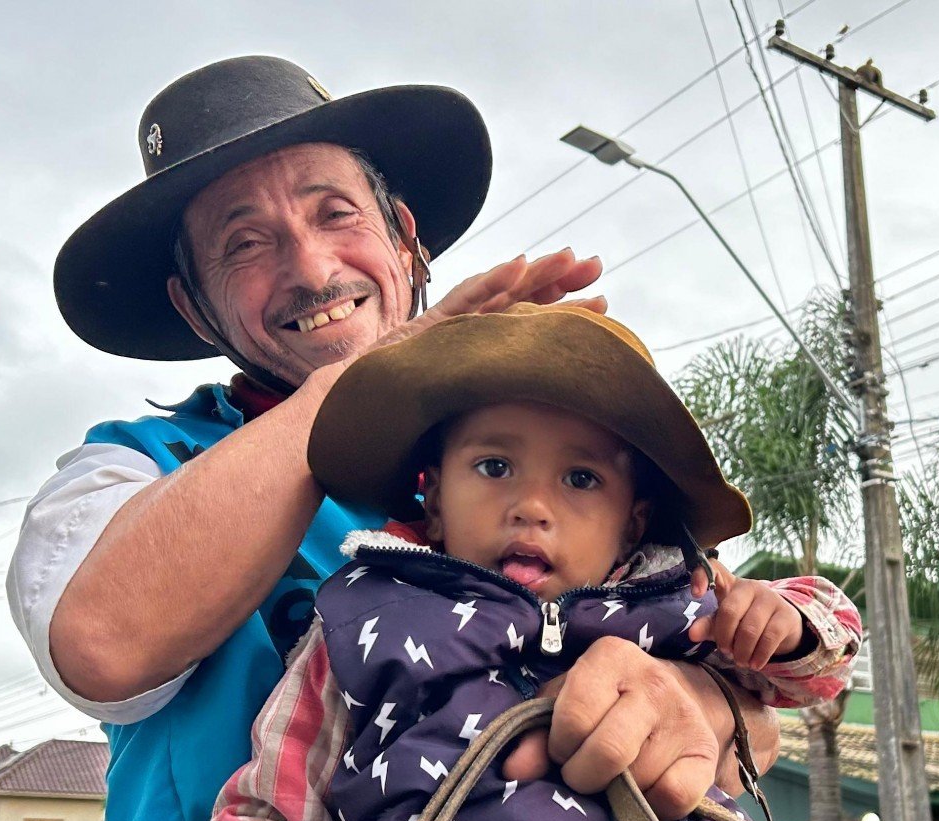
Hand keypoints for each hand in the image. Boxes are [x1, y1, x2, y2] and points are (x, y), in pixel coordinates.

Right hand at [293, 249, 604, 408]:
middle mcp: (460, 335)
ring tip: (572, 259)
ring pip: (497, 295)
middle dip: (558, 282)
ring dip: (536, 274)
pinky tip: (523, 267)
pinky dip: (493, 283)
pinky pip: (463, 303)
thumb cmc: (388, 431)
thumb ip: (479, 419)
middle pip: (516, 302)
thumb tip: (521, 443)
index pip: (524, 327)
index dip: (562, 313)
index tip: (602, 306)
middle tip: (596, 266)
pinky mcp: (424, 329)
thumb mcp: (451, 425)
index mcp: (473, 354)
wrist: (335, 426)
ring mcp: (443, 329)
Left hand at [499, 639, 721, 818]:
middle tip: (585, 772)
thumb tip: (514, 770)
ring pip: (638, 780)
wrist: (674, 699)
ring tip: (618, 774)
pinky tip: (645, 790)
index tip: (564, 749)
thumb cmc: (605, 702)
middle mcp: (654, 681)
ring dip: (619, 792)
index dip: (560, 745)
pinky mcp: (705, 754)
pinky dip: (652, 806)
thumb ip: (533, 733)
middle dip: (585, 776)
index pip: (574, 716)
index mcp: (611, 656)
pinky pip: (673, 797)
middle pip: (608, 752)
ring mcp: (685, 717)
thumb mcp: (564, 703)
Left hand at [688, 567, 807, 671]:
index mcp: (729, 584)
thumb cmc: (745, 622)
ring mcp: (770, 599)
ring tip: (740, 661)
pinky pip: (770, 637)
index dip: (702, 575)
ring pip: (750, 628)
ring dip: (742, 651)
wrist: (782, 628)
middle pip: (730, 610)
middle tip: (725, 652)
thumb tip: (692, 634)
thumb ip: (708, 626)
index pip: (714, 568)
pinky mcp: (786, 615)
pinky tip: (754, 664)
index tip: (696, 594)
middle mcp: (750, 587)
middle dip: (725, 637)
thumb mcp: (724, 624)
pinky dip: (759, 655)